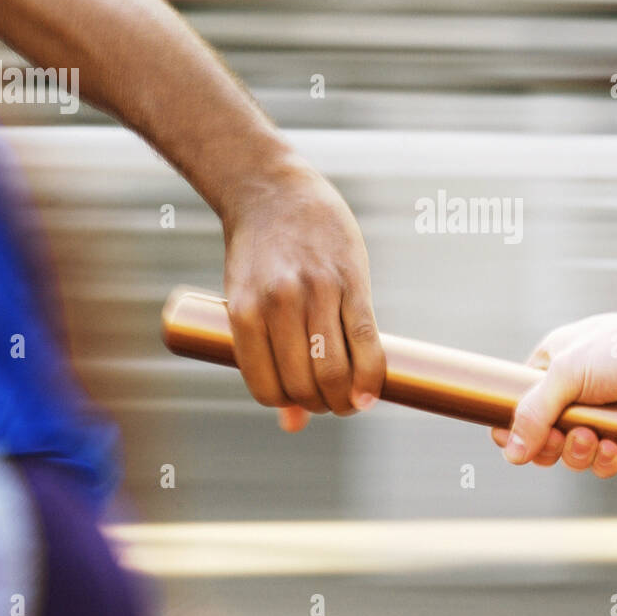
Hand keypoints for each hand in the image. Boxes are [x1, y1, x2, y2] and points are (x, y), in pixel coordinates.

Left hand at [221, 154, 384, 430]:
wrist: (273, 190)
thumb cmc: (259, 256)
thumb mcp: (247, 304)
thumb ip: (266, 361)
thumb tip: (290, 425)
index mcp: (245, 313)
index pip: (269, 388)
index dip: (289, 406)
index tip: (302, 404)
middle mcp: (279, 304)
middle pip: (304, 384)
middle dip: (320, 405)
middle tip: (330, 403)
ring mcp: (316, 291)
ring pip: (336, 370)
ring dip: (346, 399)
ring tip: (350, 400)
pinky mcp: (350, 281)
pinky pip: (366, 341)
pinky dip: (370, 377)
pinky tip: (371, 393)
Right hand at [491, 312, 616, 477]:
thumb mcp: (567, 373)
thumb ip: (532, 413)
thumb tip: (511, 453)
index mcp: (557, 362)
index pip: (520, 398)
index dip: (513, 422)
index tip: (508, 439)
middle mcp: (578, 389)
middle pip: (542, 433)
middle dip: (550, 443)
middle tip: (560, 438)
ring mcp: (603, 414)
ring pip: (571, 451)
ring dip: (578, 452)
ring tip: (593, 439)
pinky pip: (602, 461)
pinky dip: (605, 459)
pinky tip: (616, 447)